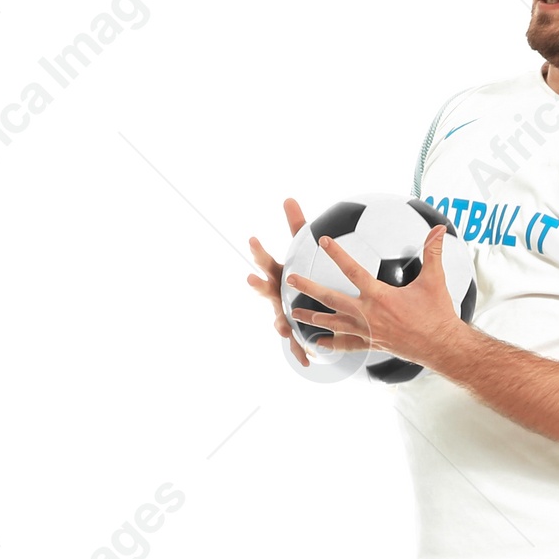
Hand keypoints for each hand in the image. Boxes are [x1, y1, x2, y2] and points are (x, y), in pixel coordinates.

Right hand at [246, 197, 309, 358]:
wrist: (304, 304)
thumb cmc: (301, 273)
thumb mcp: (301, 251)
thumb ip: (297, 227)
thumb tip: (288, 198)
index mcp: (278, 275)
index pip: (265, 261)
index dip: (258, 251)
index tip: (253, 239)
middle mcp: (276, 295)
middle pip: (265, 290)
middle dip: (258, 285)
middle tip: (252, 278)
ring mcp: (282, 314)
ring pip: (278, 319)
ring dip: (279, 324)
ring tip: (282, 328)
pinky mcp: (293, 331)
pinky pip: (296, 343)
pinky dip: (300, 351)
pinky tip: (306, 361)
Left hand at [289, 222, 465, 371]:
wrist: (441, 346)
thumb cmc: (437, 314)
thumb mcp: (435, 280)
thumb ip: (433, 252)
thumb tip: (438, 228)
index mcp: (380, 297)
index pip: (353, 271)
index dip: (337, 254)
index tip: (324, 241)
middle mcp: (368, 315)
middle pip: (332, 299)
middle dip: (309, 287)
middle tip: (291, 279)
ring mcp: (368, 331)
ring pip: (334, 323)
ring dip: (312, 316)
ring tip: (294, 312)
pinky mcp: (372, 344)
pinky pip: (347, 345)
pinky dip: (331, 344)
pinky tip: (318, 344)